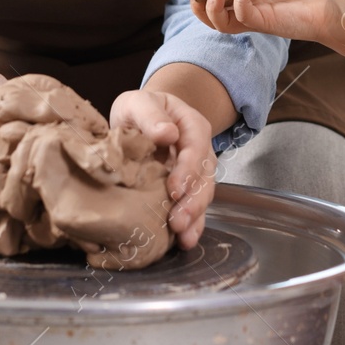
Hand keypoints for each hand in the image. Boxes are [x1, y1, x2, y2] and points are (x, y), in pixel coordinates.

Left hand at [109, 88, 214, 249]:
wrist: (142, 118)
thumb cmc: (140, 109)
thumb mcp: (139, 103)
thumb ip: (151, 115)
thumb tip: (167, 133)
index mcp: (192, 126)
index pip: (196, 148)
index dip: (188, 170)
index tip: (174, 189)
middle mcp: (200, 151)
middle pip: (205, 177)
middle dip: (193, 202)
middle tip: (177, 222)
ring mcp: (196, 172)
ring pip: (203, 195)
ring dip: (194, 217)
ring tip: (183, 237)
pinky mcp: (187, 189)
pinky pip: (195, 207)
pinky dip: (192, 225)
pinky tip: (185, 241)